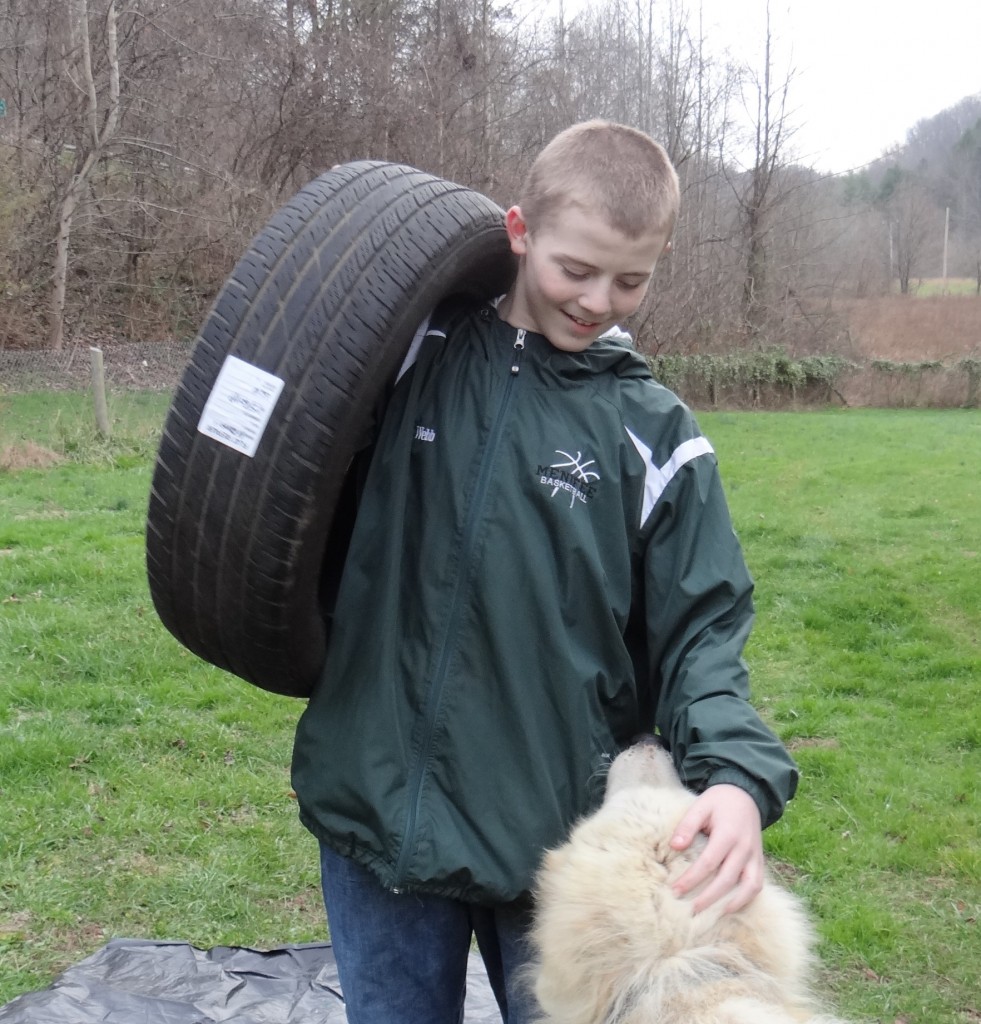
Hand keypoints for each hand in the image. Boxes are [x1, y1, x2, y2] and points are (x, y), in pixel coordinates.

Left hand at [669, 784, 763, 914]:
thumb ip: (688, 826)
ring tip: (713, 915)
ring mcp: (755, 856)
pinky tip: (731, 906)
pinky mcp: (760, 860)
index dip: (691, 879)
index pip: (708, 863)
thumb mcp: (701, 806)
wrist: (746, 794)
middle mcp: (744, 848)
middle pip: (727, 880)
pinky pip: (757, 884)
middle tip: (690, 910)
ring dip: (732, 903)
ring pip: (748, 887)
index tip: (676, 890)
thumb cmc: (719, 802)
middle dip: (708, 898)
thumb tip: (675, 846)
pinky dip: (746, 898)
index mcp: (728, 834)